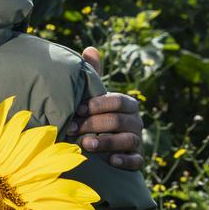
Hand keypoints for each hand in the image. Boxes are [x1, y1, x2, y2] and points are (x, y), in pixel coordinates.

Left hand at [68, 46, 144, 170]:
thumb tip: (90, 49)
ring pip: (128, 140)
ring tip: (86, 144)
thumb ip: (93, 76)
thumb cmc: (94, 114)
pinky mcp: (136, 158)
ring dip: (107, 142)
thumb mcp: (93, 96)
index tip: (77, 109)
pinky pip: (136, 160)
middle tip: (71, 128)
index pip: (117, 101)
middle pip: (118, 120)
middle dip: (93, 124)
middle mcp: (135, 121)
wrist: (101, 143)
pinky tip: (111, 161)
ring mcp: (137, 140)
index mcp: (127, 104)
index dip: (98, 104)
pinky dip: (125, 160)